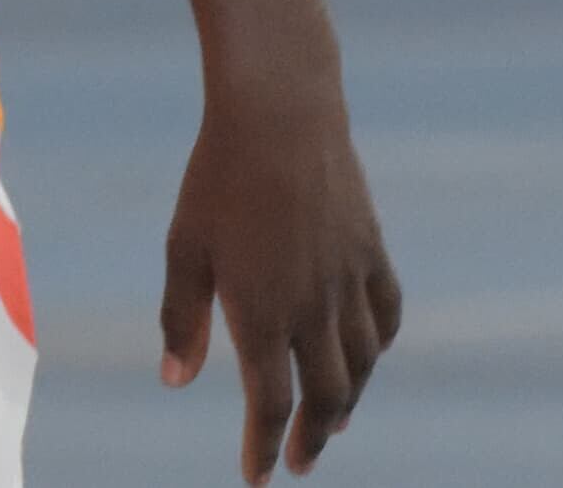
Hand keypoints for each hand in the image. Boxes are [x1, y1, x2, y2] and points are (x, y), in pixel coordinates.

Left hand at [158, 85, 401, 480]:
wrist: (280, 111)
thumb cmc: (217, 177)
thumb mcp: (185, 248)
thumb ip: (181, 319)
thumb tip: (176, 381)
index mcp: (263, 313)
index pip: (270, 404)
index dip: (263, 446)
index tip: (258, 477)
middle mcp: (315, 307)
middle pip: (326, 396)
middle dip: (312, 438)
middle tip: (299, 461)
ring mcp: (350, 280)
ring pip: (363, 363)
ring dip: (349, 400)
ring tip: (332, 421)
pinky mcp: (372, 250)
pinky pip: (387, 314)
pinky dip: (379, 344)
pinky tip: (368, 354)